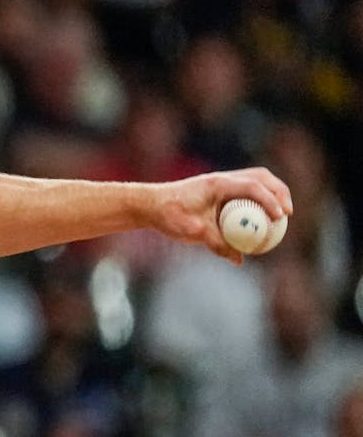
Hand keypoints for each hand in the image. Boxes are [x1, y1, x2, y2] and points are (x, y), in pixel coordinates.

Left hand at [151, 167, 292, 263]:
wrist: (149, 205)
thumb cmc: (168, 216)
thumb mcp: (192, 232)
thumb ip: (217, 245)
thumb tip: (240, 260)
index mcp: (217, 184)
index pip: (252, 186)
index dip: (270, 200)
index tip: (280, 217)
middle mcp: (222, 179)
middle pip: (261, 177)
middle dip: (280, 192)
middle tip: (288, 214)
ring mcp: (221, 183)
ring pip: (256, 181)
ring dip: (272, 194)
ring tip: (281, 215)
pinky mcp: (219, 191)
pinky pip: (245, 192)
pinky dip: (259, 200)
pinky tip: (262, 220)